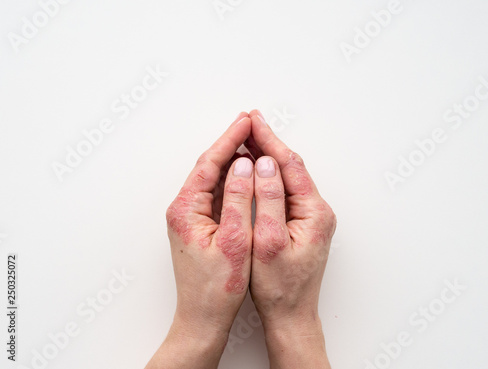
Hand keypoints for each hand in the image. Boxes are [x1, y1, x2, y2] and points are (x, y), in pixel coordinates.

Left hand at [146, 113, 254, 368]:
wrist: (202, 316)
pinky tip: (246, 171)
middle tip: (251, 124)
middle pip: (209, 165)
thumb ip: (239, 199)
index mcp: (186, 209)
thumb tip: (245, 166)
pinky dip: (232, 178)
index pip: (209, 163)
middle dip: (231, 143)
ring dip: (233, 159)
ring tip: (252, 140)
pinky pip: (217, 192)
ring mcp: (190, 216)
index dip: (230, 139)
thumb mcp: (235, 241)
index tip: (247, 121)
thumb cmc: (216, 287)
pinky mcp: (199, 224)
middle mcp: (183, 208)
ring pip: (213, 178)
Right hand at [247, 110, 336, 368]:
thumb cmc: (280, 287)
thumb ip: (268, 200)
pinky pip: (284, 191)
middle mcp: (317, 211)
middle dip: (268, 143)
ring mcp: (311, 217)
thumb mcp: (268, 243)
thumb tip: (265, 165)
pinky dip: (268, 176)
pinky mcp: (302, 224)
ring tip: (247, 138)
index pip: (290, 165)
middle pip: (291, 167)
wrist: (292, 315)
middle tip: (247, 122)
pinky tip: (255, 169)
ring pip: (287, 177)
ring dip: (267, 158)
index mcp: (314, 212)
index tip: (252, 120)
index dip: (269, 140)